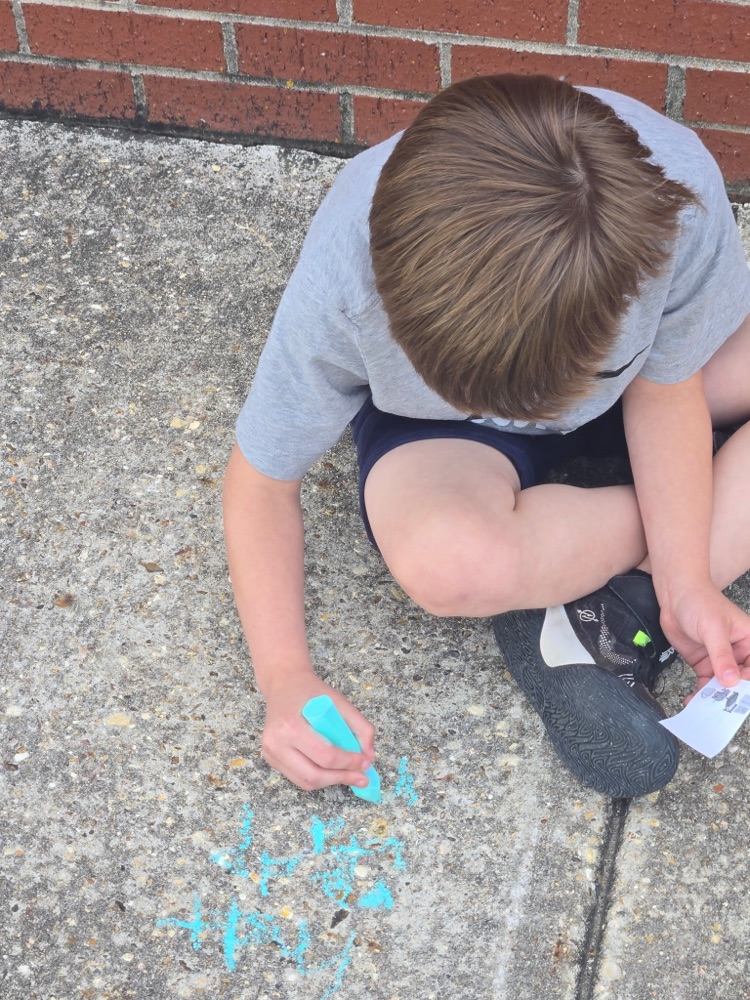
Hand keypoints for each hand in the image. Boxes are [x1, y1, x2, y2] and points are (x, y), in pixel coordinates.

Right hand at [260, 671, 375, 791]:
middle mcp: (276, 742)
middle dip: (341, 778)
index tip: (366, 763)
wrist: (284, 685)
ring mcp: (271, 753)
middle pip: (313, 775)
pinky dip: (318, 778)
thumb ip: (360, 727)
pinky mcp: (271, 759)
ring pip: (305, 782)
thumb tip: (369, 756)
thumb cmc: (311, 693)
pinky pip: (298, 778)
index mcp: (291, 725)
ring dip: (330, 781)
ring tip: (349, 775)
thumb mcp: (340, 702)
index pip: (325, 756)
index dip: (349, 763)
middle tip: (362, 777)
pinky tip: (331, 771)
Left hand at [659, 582, 749, 700]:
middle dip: (731, 696)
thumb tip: (731, 681)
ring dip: (713, 698)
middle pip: (741, 681)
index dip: (748, 684)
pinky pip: (706, 684)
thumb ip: (722, 655)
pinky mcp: (704, 664)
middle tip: (719, 711)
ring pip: (722, 686)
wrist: (675, 594)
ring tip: (702, 711)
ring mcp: (720, 660)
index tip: (738, 698)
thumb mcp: (713, 628)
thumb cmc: (700, 602)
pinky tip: (691, 702)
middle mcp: (739, 654)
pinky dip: (700, 694)